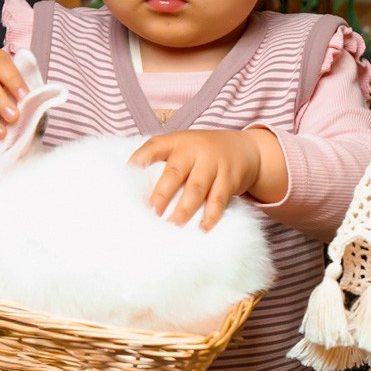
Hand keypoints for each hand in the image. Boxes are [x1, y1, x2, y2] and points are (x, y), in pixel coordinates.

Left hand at [128, 129, 270, 230]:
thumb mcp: (185, 148)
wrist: (245, 149)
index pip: (154, 147)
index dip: (139, 159)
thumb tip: (136, 189)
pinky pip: (218, 200)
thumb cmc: (204, 154)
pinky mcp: (229, 179)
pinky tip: (202, 229)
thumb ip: (164, 162)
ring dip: (183, 210)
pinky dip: (210, 216)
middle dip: (161, 195)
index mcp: (177, 142)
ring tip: (173, 226)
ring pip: (195, 189)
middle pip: (174, 173)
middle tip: (151, 213)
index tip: (126, 175)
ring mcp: (213, 164)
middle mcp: (194, 151)